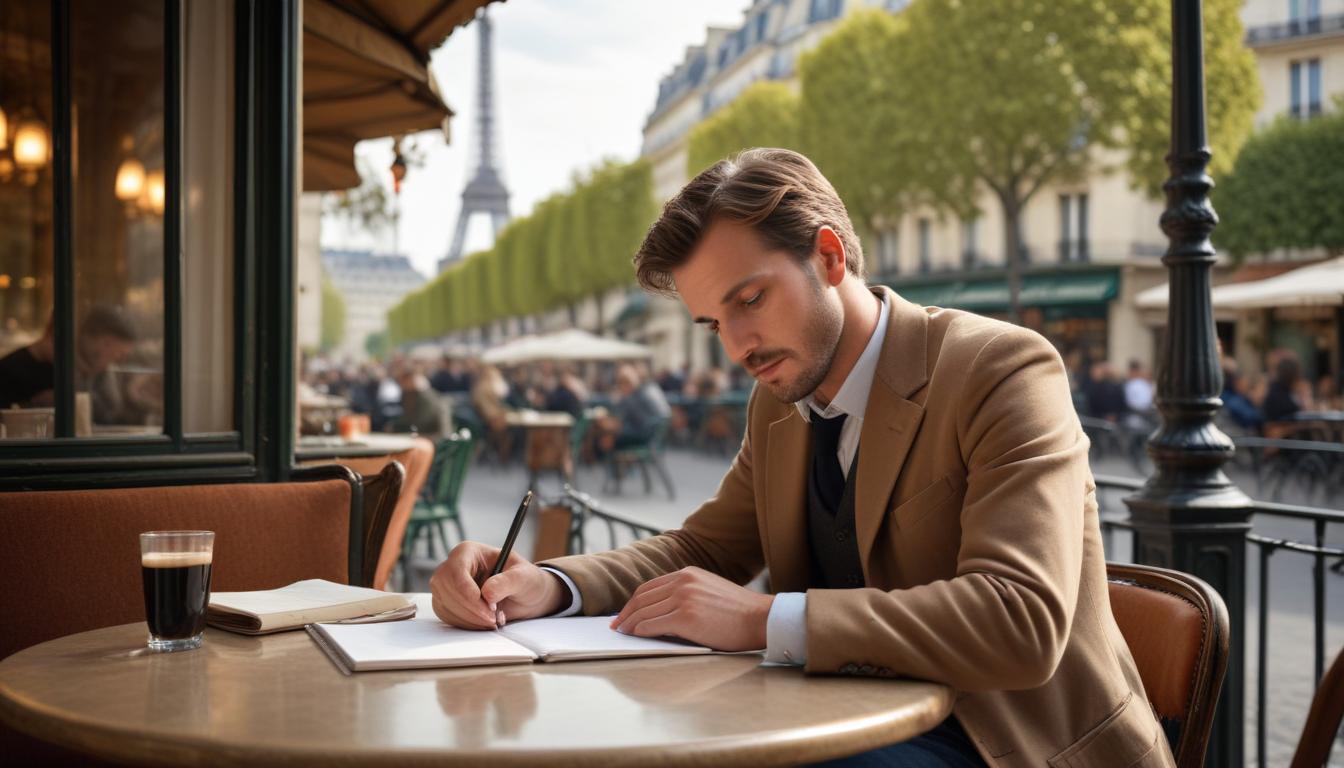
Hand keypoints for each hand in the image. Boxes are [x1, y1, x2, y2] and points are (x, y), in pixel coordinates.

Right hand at [429, 542, 566, 629]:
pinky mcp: (446, 603)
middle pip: (446, 588)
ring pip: (444, 604)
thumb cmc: (524, 580)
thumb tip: (487, 593)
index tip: (487, 608)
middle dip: (470, 608)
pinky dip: (466, 624)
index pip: (456, 571)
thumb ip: (507, 581)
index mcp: (469, 551)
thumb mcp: (523, 576)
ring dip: (469, 619)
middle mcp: (453, 566)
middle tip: (493, 618)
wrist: (525, 596)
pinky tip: (484, 623)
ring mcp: (447, 585)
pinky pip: (447, 616)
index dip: (468, 592)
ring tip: (493, 619)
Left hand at [609, 567, 773, 651]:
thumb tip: (659, 612)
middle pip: (642, 597)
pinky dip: (640, 631)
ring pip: (645, 612)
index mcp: (688, 573)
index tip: (625, 612)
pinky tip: (635, 637)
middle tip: (616, 625)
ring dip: (630, 623)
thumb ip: (686, 594)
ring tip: (622, 633)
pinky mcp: (685, 617)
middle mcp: (683, 582)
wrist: (761, 618)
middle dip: (626, 612)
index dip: (634, 601)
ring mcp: (684, 598)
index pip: (650, 586)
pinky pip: (653, 625)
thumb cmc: (738, 612)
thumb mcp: (709, 591)